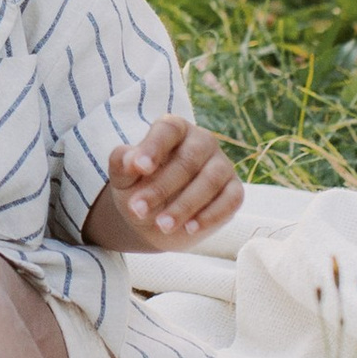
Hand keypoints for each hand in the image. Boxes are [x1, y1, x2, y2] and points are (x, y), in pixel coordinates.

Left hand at [93, 117, 242, 247]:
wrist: (156, 217)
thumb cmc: (140, 187)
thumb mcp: (123, 176)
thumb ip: (122, 163)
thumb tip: (131, 160)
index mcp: (174, 129)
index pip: (168, 130)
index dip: (154, 147)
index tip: (140, 168)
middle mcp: (202, 141)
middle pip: (188, 159)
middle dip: (162, 187)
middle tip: (138, 210)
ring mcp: (222, 165)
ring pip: (210, 180)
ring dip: (185, 205)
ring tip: (162, 226)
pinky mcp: (234, 190)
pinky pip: (231, 200)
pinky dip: (211, 215)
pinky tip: (190, 228)